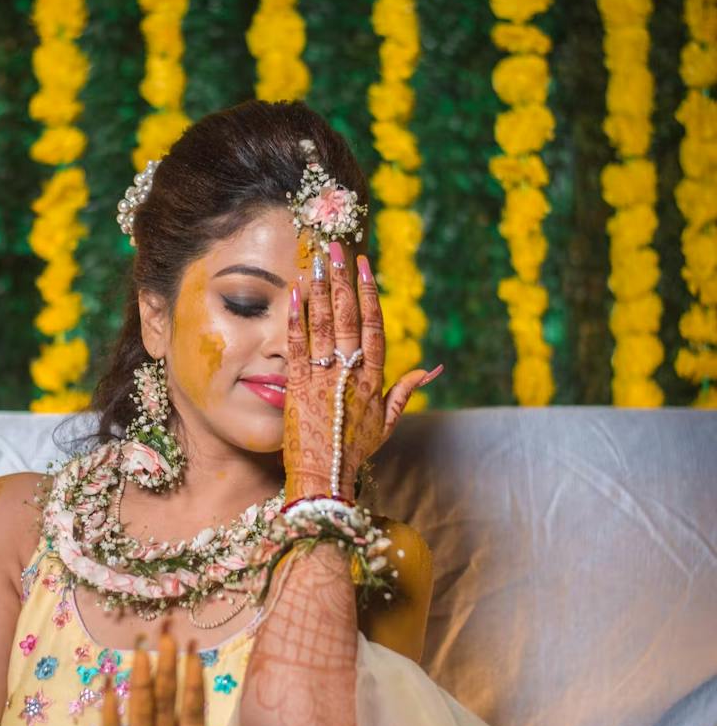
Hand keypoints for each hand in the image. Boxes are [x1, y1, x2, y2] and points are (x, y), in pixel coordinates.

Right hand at [88, 627, 264, 725]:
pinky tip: (109, 690)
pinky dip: (112, 718)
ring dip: (141, 684)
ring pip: (141, 718)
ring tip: (140, 651)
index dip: (195, 687)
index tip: (197, 654)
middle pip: (166, 707)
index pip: (193, 719)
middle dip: (168, 671)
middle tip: (168, 633)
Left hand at [283, 242, 441, 500]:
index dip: (369, 292)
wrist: (323, 477)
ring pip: (324, 324)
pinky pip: (297, 345)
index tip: (364, 265)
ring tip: (316, 260)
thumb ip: (405, 392)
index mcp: (374, 378)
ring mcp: (323, 377)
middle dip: (342, 279)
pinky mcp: (298, 385)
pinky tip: (294, 294)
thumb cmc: (354, 452)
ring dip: (321, 290)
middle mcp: (350, 372)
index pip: (374, 325)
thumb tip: (430, 370)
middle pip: (349, 316)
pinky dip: (296, 319)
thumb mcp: (386, 423)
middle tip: (337, 249)